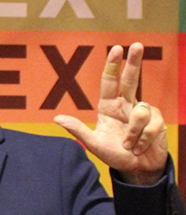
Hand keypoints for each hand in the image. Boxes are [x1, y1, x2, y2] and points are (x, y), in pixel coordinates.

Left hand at [54, 43, 166, 183]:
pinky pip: (150, 125)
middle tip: (136, 45)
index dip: (113, 65)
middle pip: (130, 79)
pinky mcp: (157, 121)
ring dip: (133, 133)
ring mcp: (143, 112)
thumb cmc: (115, 155)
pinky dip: (142, 139)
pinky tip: (140, 147)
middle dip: (134, 62)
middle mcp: (126, 105)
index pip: (110, 82)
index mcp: (109, 107)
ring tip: (129, 146)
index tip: (116, 48)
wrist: (136, 170)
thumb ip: (77, 130)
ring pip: (140, 111)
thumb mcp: (93, 144)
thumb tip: (57, 119)